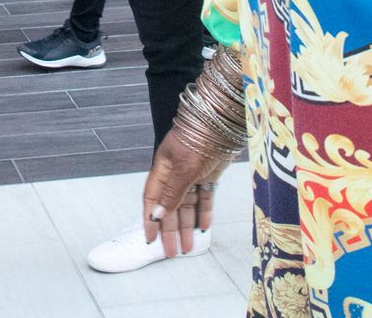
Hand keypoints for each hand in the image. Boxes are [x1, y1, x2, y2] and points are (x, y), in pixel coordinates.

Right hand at [141, 130, 226, 256]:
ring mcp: (192, 174)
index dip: (150, 219)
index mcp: (162, 169)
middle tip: (171, 252)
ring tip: (188, 247)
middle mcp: (175, 173)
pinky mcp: (208, 175)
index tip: (149, 239)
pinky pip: (205, 198)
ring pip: (188, 206)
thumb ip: (172, 193)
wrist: (222, 120)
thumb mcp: (183, 168)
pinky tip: (204, 227)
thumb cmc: (198, 136)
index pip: (153, 199)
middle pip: (170, 207)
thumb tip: (157, 215)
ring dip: (187, 226)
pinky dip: (204, 212)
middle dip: (170, 230)